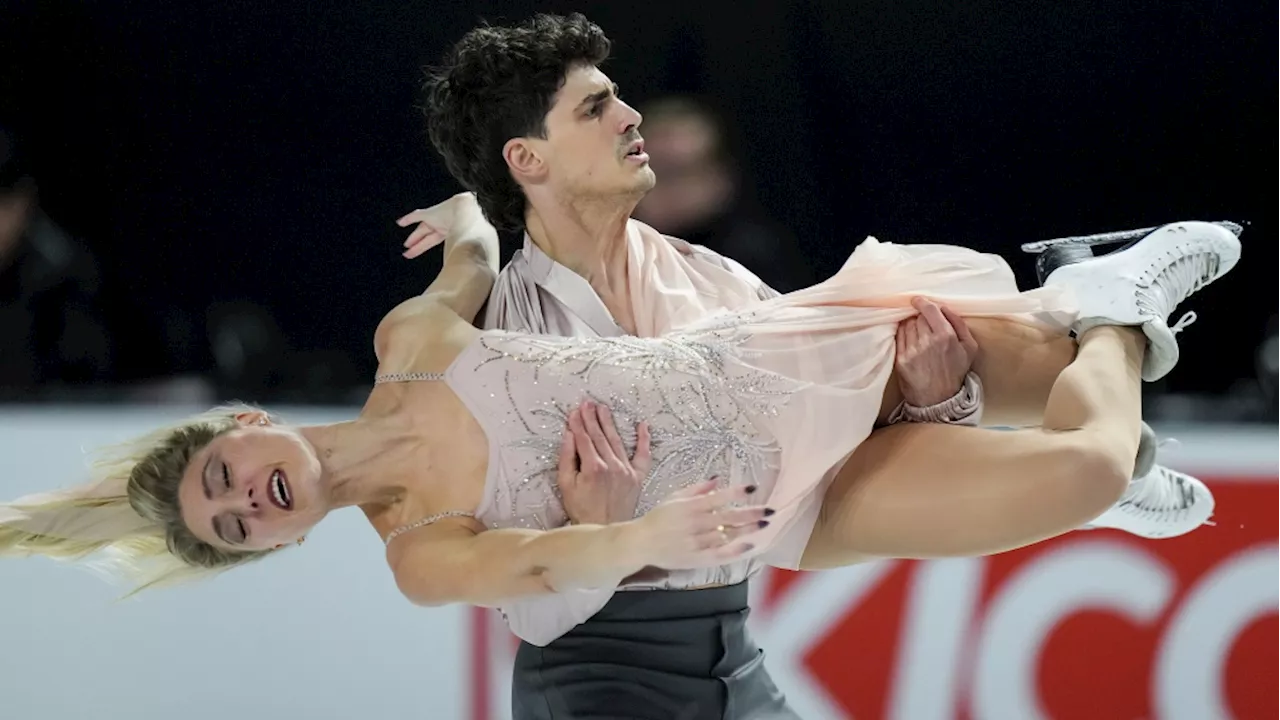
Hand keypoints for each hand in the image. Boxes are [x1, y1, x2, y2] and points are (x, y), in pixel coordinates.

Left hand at [396, 192, 488, 258]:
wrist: (470, 212)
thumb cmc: (472, 228)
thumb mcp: (467, 246)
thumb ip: (465, 258)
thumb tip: (465, 273)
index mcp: (453, 233)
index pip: (439, 242)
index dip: (432, 249)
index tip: (428, 256)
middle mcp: (444, 227)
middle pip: (429, 237)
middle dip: (420, 245)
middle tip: (410, 252)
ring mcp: (437, 220)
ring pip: (423, 229)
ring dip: (414, 237)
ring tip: (406, 244)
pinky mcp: (430, 214)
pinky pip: (417, 216)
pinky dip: (408, 219)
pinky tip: (400, 223)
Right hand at [558, 401, 651, 524]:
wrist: (605, 530)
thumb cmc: (582, 511)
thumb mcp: (566, 486)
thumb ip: (567, 458)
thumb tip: (569, 435)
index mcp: (593, 467)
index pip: (584, 438)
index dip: (578, 423)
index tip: (575, 411)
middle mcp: (612, 465)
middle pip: (600, 436)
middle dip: (592, 418)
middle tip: (588, 403)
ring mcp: (626, 471)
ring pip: (617, 441)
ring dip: (609, 423)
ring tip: (603, 409)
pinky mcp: (637, 478)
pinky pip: (643, 456)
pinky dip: (644, 440)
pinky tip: (642, 425)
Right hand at [625, 480, 771, 569]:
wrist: (641, 543)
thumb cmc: (657, 518)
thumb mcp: (674, 497)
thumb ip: (696, 489)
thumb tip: (717, 479)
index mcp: (690, 507)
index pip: (718, 498)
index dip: (736, 492)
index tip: (753, 488)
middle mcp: (695, 524)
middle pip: (728, 518)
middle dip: (751, 513)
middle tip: (770, 510)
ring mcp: (697, 543)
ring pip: (727, 535)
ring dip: (748, 530)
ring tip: (764, 524)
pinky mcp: (697, 559)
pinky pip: (720, 555)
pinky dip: (735, 550)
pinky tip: (749, 545)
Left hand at [896, 297, 979, 406]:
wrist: (939, 399)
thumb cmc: (955, 372)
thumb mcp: (969, 347)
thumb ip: (959, 324)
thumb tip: (945, 307)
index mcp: (945, 336)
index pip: (929, 309)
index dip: (922, 302)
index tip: (918, 300)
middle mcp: (927, 341)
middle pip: (917, 317)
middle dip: (920, 317)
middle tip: (924, 325)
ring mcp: (912, 351)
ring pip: (906, 325)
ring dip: (911, 326)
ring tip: (919, 335)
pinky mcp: (901, 359)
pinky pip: (898, 337)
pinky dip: (903, 335)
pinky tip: (910, 340)